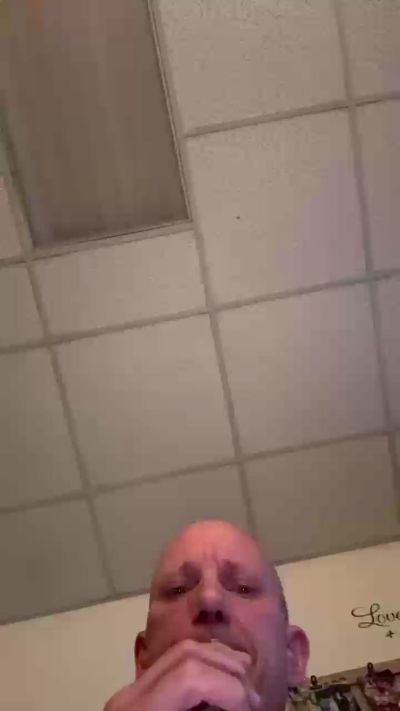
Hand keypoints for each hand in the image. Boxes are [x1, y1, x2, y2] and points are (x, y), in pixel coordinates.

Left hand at [103, 639, 260, 710]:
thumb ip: (212, 710)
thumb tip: (243, 698)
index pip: (190, 675)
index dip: (229, 688)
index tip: (250, 707)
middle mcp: (129, 694)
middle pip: (188, 653)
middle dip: (229, 669)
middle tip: (253, 698)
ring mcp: (131, 692)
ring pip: (184, 652)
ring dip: (220, 665)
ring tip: (243, 691)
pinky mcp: (137, 698)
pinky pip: (175, 668)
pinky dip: (205, 672)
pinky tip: (223, 687)